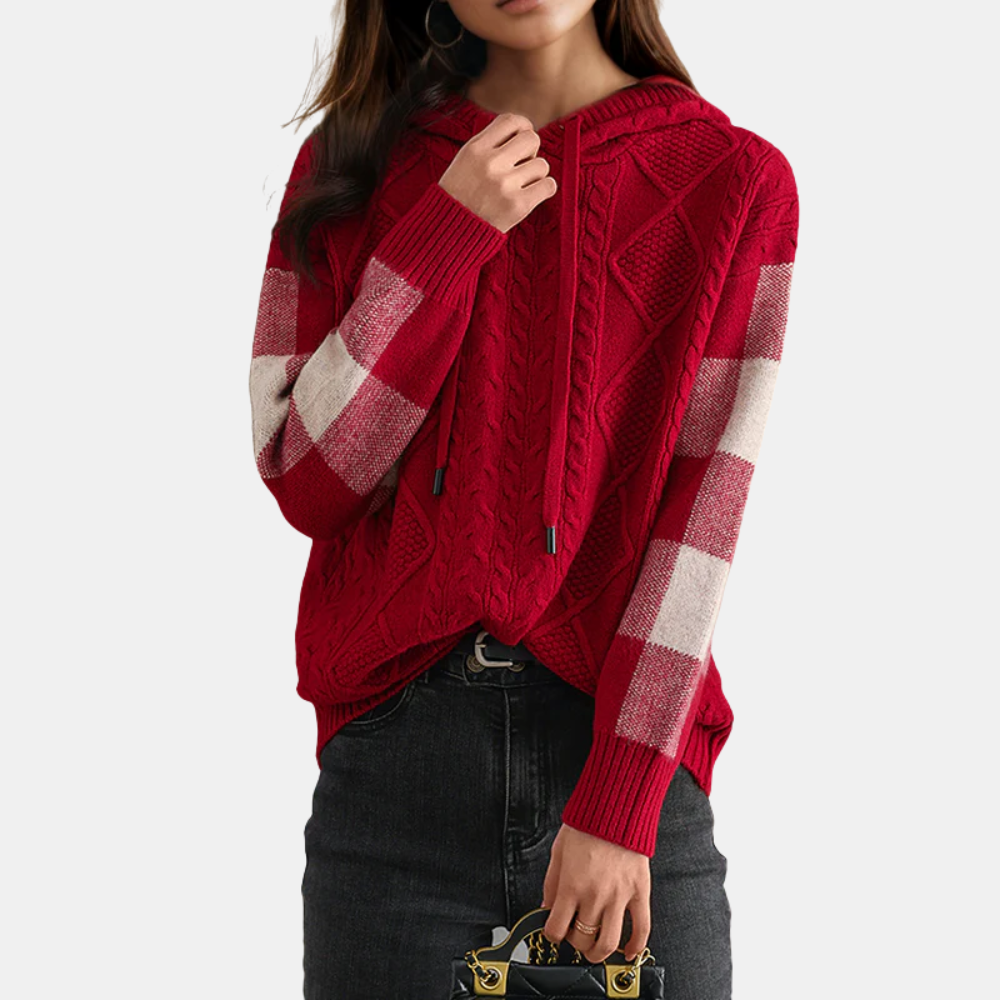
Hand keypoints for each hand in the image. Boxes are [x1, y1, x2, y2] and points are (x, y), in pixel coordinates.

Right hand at [438, 112, 556, 233]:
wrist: (450, 232)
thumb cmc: (460, 195)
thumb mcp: (465, 160)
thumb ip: (490, 143)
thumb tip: (526, 131)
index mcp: (475, 148)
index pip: (512, 121)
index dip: (523, 128)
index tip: (521, 142)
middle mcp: (490, 163)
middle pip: (532, 139)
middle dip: (531, 152)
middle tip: (521, 166)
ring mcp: (505, 185)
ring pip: (542, 165)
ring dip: (536, 175)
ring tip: (520, 186)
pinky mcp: (518, 206)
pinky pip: (548, 186)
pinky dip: (544, 189)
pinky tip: (532, 195)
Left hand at [540, 823, 650, 962]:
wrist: (616, 809)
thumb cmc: (586, 827)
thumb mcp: (558, 852)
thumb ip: (551, 883)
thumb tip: (547, 907)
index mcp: (571, 886)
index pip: (556, 929)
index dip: (552, 934)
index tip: (554, 930)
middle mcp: (595, 896)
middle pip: (582, 939)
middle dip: (574, 942)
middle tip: (574, 934)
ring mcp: (619, 897)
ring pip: (609, 942)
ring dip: (599, 954)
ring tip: (595, 950)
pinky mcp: (640, 892)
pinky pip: (642, 928)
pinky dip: (636, 947)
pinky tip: (628, 953)